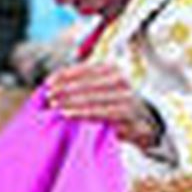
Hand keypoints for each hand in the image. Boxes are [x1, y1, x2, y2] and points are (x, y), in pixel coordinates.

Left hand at [43, 61, 162, 148]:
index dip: (64, 74)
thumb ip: (82, 84)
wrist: (143, 122)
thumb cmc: (114, 105)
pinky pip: (100, 112)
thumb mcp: (101, 89)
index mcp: (111, 68)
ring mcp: (124, 95)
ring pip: (92, 96)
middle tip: (49, 96)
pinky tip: (68, 115)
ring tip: (54, 106)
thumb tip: (51, 86)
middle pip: (86, 82)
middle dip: (64, 88)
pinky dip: (82, 113)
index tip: (47, 83)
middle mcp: (120, 78)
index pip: (84, 68)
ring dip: (70, 101)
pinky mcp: (126, 113)